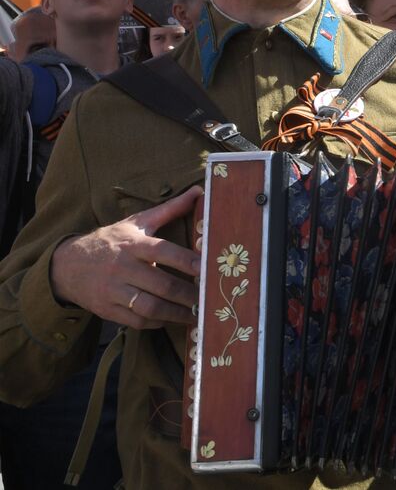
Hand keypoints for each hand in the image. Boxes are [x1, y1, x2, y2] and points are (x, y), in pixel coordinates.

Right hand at [50, 186, 202, 328]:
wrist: (67, 265)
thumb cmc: (111, 240)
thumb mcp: (136, 222)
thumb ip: (170, 209)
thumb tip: (199, 191)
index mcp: (133, 244)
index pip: (163, 252)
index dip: (187, 261)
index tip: (207, 268)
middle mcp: (123, 268)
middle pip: (161, 284)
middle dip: (188, 294)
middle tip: (210, 297)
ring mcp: (113, 291)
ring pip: (150, 307)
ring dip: (176, 313)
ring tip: (197, 314)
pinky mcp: (107, 310)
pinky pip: (136, 321)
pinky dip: (157, 322)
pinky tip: (173, 319)